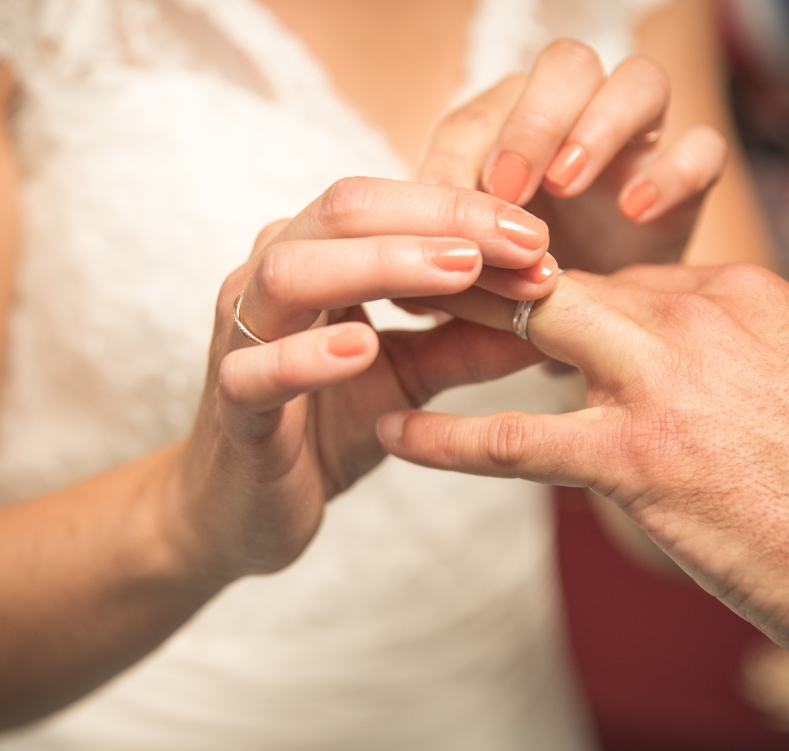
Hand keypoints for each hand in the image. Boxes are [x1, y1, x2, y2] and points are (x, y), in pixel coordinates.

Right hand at [173, 177, 553, 580]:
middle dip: (438, 218)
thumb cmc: (324, 425)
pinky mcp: (229, 405)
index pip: (386, 203)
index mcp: (313, 257)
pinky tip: (361, 347)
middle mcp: (267, 278)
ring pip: (292, 272)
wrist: (246, 509)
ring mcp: (240, 338)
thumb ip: (469, 340)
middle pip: (343, 211)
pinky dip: (306, 355)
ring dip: (381, 264)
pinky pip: (254, 370)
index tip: (541, 235)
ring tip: (460, 272)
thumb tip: (558, 307)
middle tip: (521, 242)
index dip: (465, 210)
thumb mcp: (410, 376)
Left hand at [378, 264, 788, 670]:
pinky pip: (518, 439)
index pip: (615, 274)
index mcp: (732, 294)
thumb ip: (710, 354)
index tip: (493, 288)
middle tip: (419, 284)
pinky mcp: (642, 459)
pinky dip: (448, 437)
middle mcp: (697, 318)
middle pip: (563, 278)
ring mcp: (666, 384)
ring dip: (455, 333)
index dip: (545, 286)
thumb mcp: (783, 383)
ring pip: (531, 334)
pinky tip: (396, 433)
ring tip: (388, 335)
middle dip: (487, 280)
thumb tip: (645, 359)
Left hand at [418, 39, 726, 272]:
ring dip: (601, 125)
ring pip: (640, 81)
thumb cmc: (519, 285)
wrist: (592, 326)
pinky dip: (674, 170)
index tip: (458, 207)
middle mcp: (576, 117)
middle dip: (534, 120)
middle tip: (513, 187)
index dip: (466, 156)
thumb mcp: (476, 275)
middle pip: (566, 66)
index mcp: (508, 129)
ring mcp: (637, 142)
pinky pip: (702, 146)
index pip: (482, 115)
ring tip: (569, 183)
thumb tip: (403, 287)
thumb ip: (447, 266)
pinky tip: (638, 210)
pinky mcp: (689, 179)